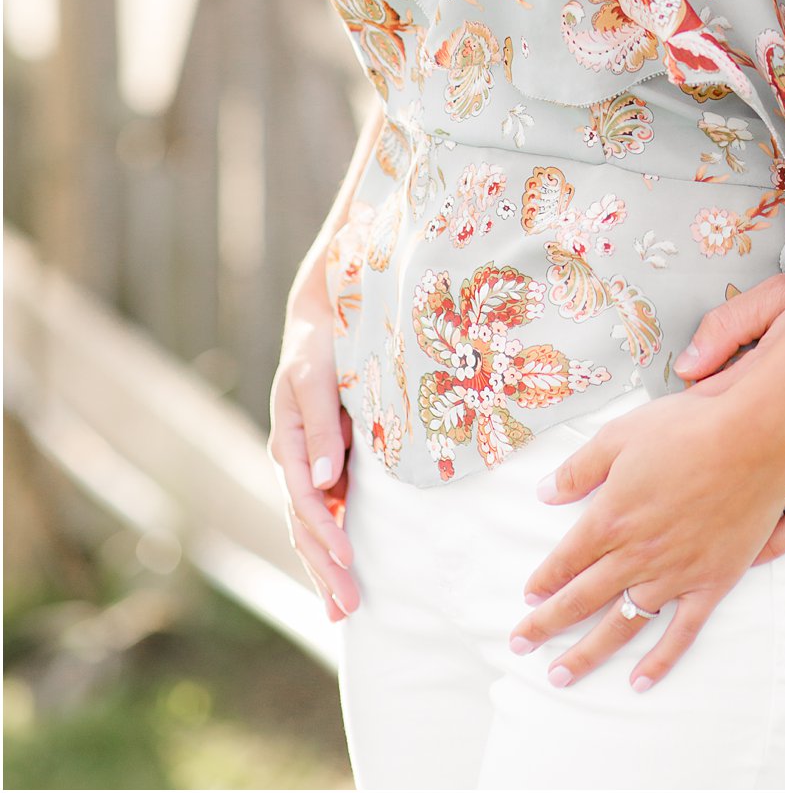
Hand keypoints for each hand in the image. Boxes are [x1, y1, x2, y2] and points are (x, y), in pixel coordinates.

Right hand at [268, 284, 356, 621]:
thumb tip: (328, 481)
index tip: (347, 560)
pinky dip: (328, 545)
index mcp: (287, 442)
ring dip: (324, 568)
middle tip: (348, 608)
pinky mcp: (323, 464)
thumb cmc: (320, 346)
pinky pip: (322, 513)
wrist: (320, 322)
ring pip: (309, 528)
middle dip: (324, 568)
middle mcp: (291, 461)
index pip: (305, 500)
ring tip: (343, 610)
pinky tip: (339, 573)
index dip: (324, 532)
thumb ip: (322, 428)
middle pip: (304, 526)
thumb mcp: (317, 378)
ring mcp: (305, 466)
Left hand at [509, 386, 784, 692]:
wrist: (753, 439)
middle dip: (547, 625)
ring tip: (561, 676)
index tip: (529, 597)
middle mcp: (636, 554)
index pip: (566, 560)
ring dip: (588, 652)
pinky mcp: (710, 583)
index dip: (545, 580)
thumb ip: (580, 469)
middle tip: (520, 645)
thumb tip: (544, 493)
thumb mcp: (620, 435)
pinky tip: (639, 682)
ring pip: (622, 624)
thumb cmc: (687, 428)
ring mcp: (674, 574)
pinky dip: (659, 662)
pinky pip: (680, 633)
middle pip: (582, 599)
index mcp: (611, 518)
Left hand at [675, 270, 784, 552]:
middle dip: (689, 479)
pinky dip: (775, 541)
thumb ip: (731, 326)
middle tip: (658, 497)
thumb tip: (687, 368)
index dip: (673, 431)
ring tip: (687, 533)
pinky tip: (749, 555)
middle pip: (724, 464)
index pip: (705, 417)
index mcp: (767, 388)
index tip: (650, 442)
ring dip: (724, 516)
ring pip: (758, 501)